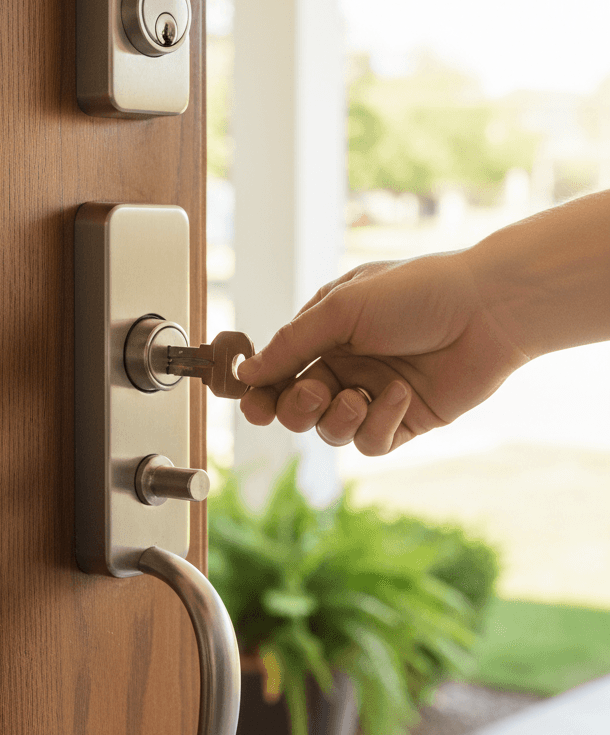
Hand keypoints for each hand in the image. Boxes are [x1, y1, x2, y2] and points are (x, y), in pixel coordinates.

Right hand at [237, 250, 528, 455]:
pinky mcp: (406, 420)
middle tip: (314, 395)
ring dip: (336, 420)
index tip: (252, 406)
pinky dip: (378, 423)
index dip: (261, 392)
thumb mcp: (342, 307)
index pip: (279, 371)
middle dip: (296, 409)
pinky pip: (371, 441)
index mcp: (327, 333)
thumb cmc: (416, 293)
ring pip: (331, 431)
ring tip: (356, 398)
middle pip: (298, 408)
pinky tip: (400, 396)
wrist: (487, 310)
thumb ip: (291, 344)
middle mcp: (347, 366)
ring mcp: (375, 395)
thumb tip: (246, 374)